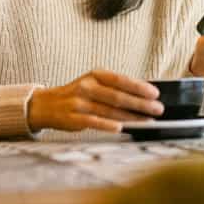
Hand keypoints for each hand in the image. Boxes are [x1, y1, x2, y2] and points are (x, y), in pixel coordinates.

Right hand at [27, 69, 163, 132]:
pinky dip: (107, 125)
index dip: (139, 87)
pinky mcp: (72, 118)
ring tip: (147, 122)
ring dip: (131, 117)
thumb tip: (143, 96)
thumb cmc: (77, 95)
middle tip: (158, 109)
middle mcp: (87, 86)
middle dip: (141, 104)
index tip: (155, 93)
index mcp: (95, 75)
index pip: (121, 80)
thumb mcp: (93, 84)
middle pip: (118, 96)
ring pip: (109, 111)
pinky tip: (120, 128)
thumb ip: (114, 88)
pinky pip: (93, 121)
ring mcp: (78, 102)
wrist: (46, 105)